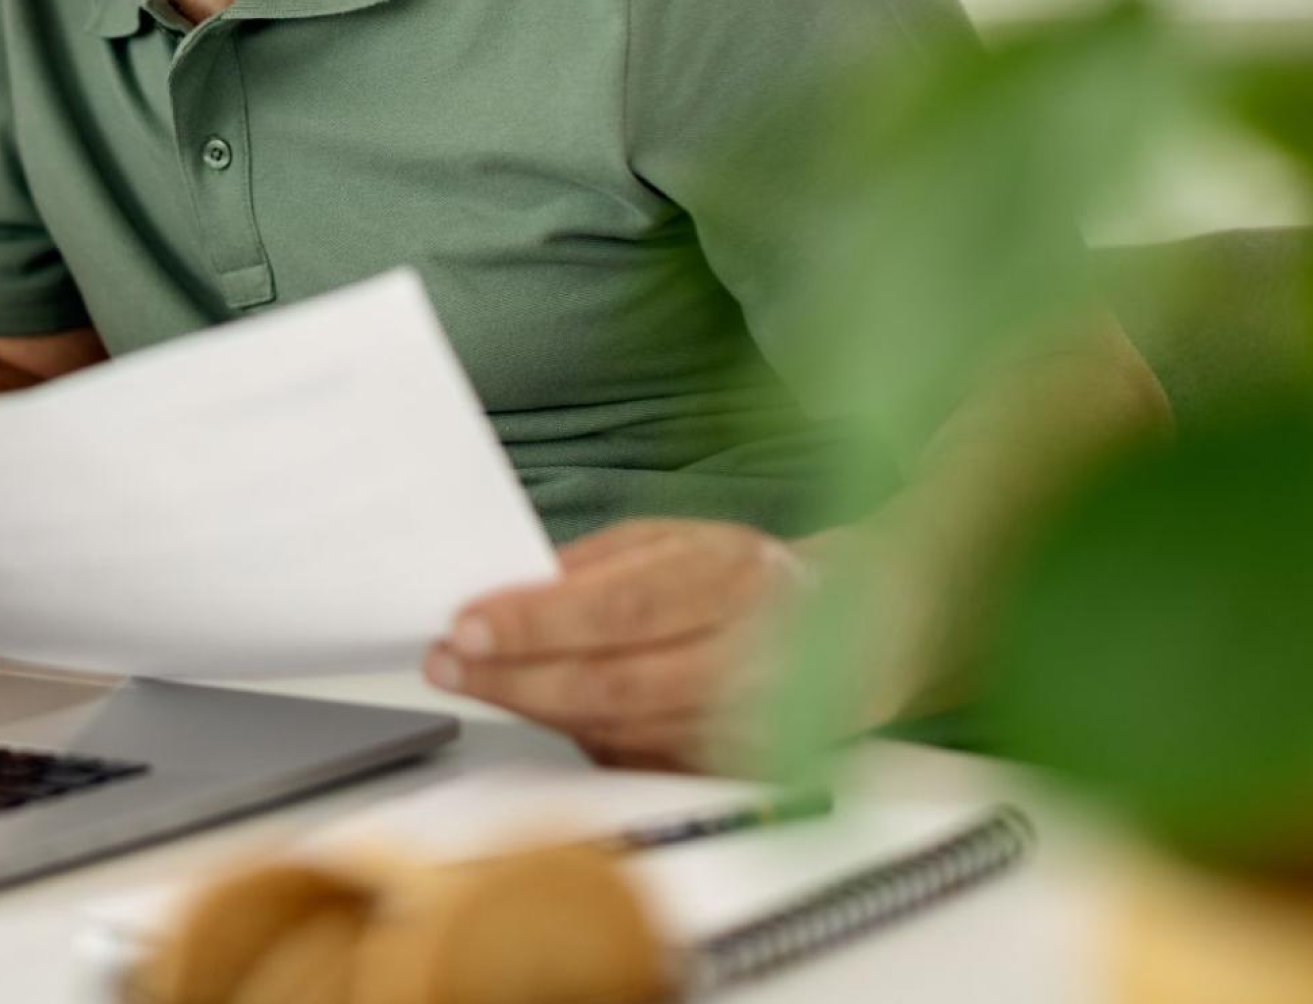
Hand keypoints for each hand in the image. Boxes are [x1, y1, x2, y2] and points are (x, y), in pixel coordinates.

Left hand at [423, 518, 819, 769]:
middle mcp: (749, 655)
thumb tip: (507, 590)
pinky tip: (539, 710)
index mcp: (735, 579)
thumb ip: (595, 566)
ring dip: (535, 708)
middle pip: (612, 682)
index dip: (538, 621)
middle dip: (514, 676)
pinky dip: (579, 737)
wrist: (864, 635)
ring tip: (475, 682)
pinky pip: (638, 761)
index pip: (620, 607)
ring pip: (619, 730)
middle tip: (448, 663)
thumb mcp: (677, 541)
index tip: (467, 623)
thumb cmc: (750, 580)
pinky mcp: (736, 772)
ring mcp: (748, 725)